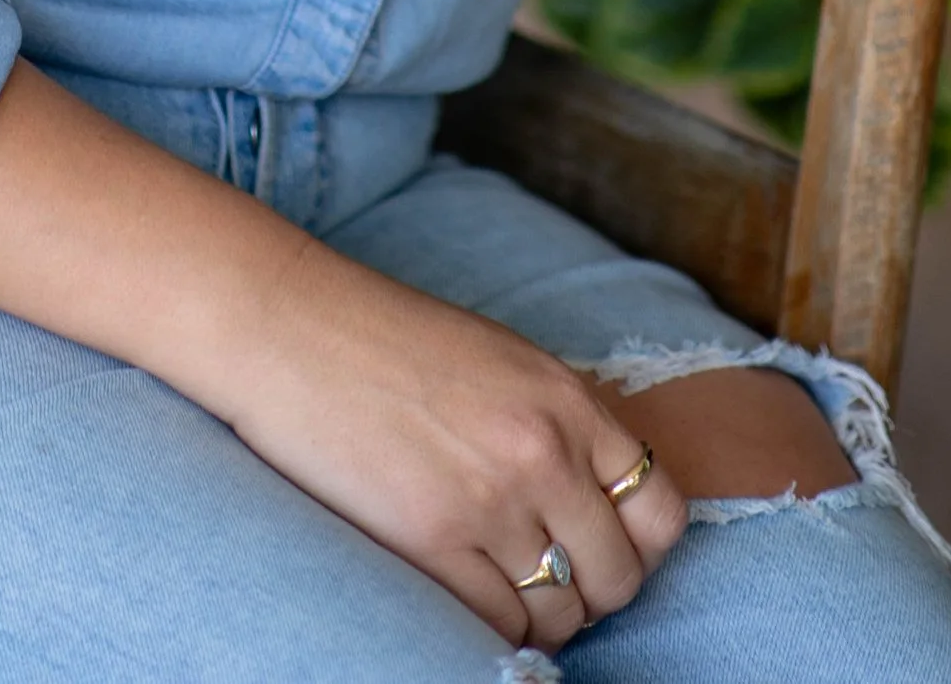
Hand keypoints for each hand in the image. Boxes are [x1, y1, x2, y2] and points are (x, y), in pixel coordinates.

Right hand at [214, 226, 689, 647]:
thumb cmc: (384, 337)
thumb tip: (596, 501)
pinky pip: (499, 626)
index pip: (661, 511)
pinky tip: (465, 595)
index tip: (604, 546)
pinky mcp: (431, 541)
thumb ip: (556, 421)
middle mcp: (542, 453)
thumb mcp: (499, 358)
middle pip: (619, 577)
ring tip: (501, 586)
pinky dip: (493, 627)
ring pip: (560, 613)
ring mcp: (489, 501)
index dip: (639, 546)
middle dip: (591, 590)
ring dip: (540, 615)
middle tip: (549, 577)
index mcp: (565, 399)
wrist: (289, 325)